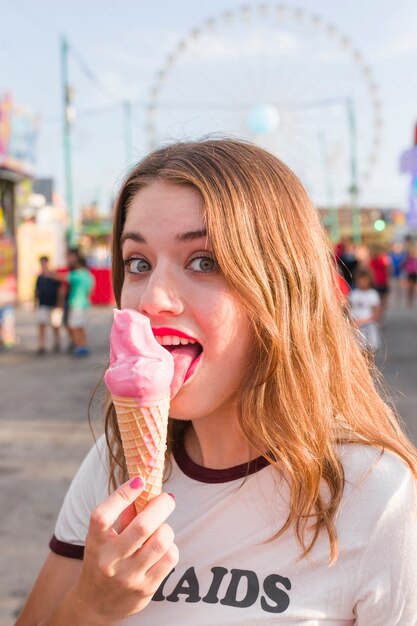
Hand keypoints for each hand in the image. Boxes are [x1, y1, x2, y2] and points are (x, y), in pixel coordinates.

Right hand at [72, 477, 177, 624]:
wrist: (95, 604)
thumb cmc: (102, 559)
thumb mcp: (103, 537)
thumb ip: (122, 515)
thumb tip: (144, 486)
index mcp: (95, 542)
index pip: (103, 514)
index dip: (123, 494)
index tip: (140, 481)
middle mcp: (109, 561)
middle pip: (142, 526)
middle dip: (161, 506)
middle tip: (167, 499)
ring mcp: (128, 577)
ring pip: (161, 541)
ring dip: (166, 528)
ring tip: (161, 528)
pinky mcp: (145, 588)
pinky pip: (170, 558)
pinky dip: (171, 546)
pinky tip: (163, 547)